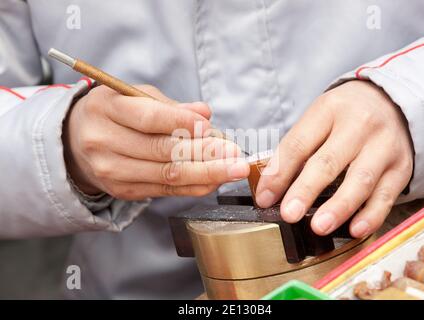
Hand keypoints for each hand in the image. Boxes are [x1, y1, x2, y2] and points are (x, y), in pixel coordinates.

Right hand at [63, 85, 248, 199]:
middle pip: (163, 152)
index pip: (149, 118)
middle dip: (205, 155)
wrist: (76, 143)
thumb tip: (205, 114)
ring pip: (167, 175)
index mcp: (107, 109)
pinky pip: (165, 191)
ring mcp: (113, 171)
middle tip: (236, 155)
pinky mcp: (123, 191)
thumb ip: (171, 106)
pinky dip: (194, 186)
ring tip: (234, 169)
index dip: (182, 123)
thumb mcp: (134, 97)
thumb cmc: (114, 113)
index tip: (210, 127)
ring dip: (206, 173)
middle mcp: (105, 143)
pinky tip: (215, 180)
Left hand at [256, 81, 413, 237]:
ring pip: (361, 180)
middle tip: (289, 213)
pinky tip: (355, 229)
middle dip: (306, 190)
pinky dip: (371, 215)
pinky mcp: (402, 167)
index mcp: (329, 110)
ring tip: (319, 226)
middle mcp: (359, 125)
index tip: (265, 198)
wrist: (394, 102)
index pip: (298, 144)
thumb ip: (298, 148)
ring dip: (339, 206)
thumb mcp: (320, 117)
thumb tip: (271, 187)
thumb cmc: (347, 115)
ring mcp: (384, 146)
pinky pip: (387, 195)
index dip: (279, 173)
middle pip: (329, 161)